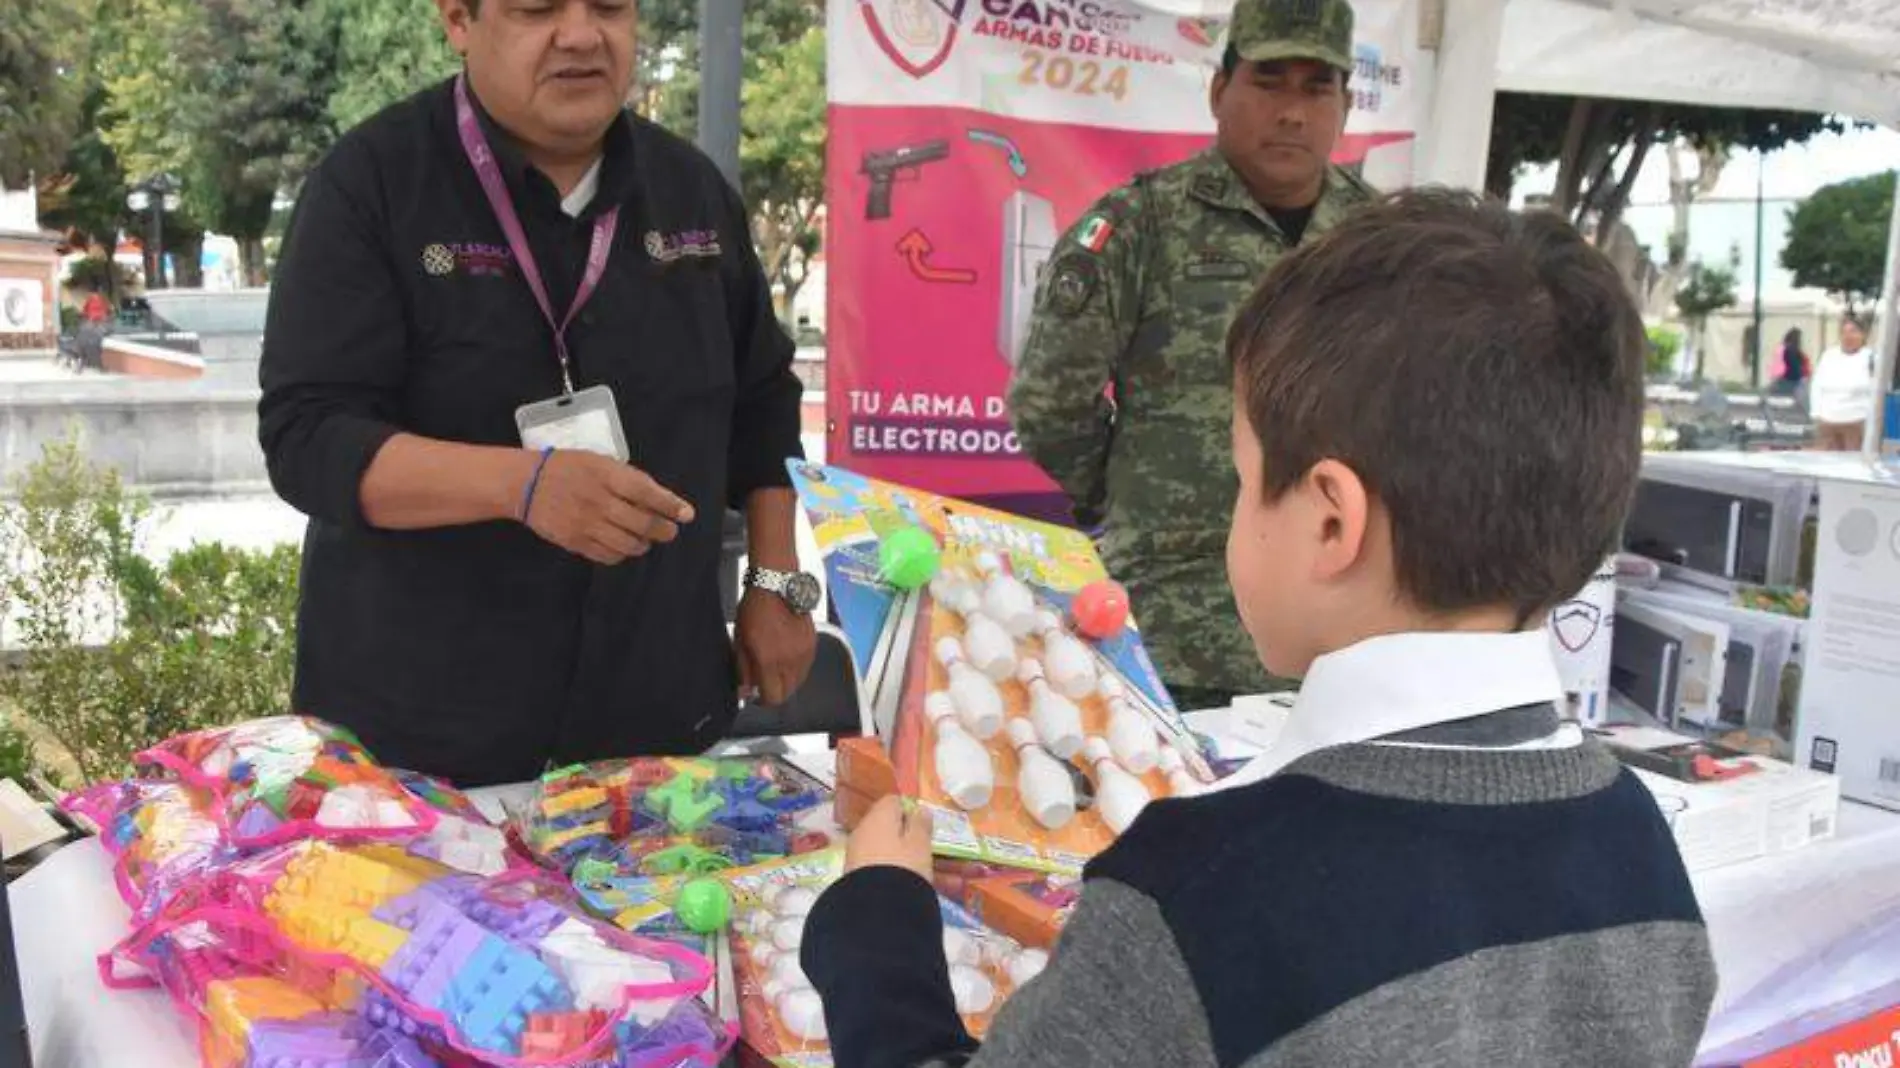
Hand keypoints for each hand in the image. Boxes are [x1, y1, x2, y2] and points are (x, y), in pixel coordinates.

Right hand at [520, 450, 694, 565]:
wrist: (525, 483)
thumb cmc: (567, 467)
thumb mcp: (599, 461)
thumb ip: (627, 479)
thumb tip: (658, 499)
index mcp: (606, 475)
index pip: (647, 493)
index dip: (670, 505)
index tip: (687, 514)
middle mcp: (599, 501)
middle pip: (642, 523)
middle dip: (664, 530)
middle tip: (670, 531)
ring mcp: (586, 524)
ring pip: (628, 544)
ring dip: (644, 544)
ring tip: (646, 540)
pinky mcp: (576, 542)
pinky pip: (608, 556)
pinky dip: (622, 555)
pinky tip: (624, 548)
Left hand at [734, 586, 816, 704]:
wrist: (777, 585)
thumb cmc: (754, 609)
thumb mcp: (740, 641)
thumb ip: (744, 670)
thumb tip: (746, 692)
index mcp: (769, 661)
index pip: (773, 698)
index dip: (763, 699)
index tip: (756, 694)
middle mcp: (790, 661)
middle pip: (788, 693)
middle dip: (776, 690)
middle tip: (765, 679)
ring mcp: (805, 653)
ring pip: (799, 681)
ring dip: (787, 680)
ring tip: (775, 664)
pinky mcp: (813, 644)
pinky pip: (806, 666)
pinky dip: (796, 667)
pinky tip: (786, 654)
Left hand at [845, 795, 933, 880]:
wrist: (875, 908)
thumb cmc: (904, 866)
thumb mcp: (920, 844)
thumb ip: (921, 824)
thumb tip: (919, 809)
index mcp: (879, 816)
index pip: (893, 801)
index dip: (909, 809)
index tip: (924, 825)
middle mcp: (862, 830)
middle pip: (886, 825)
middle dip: (905, 835)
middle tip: (925, 849)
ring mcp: (855, 853)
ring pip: (883, 847)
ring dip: (900, 855)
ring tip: (921, 871)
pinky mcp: (853, 875)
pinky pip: (876, 865)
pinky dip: (890, 870)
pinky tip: (903, 883)